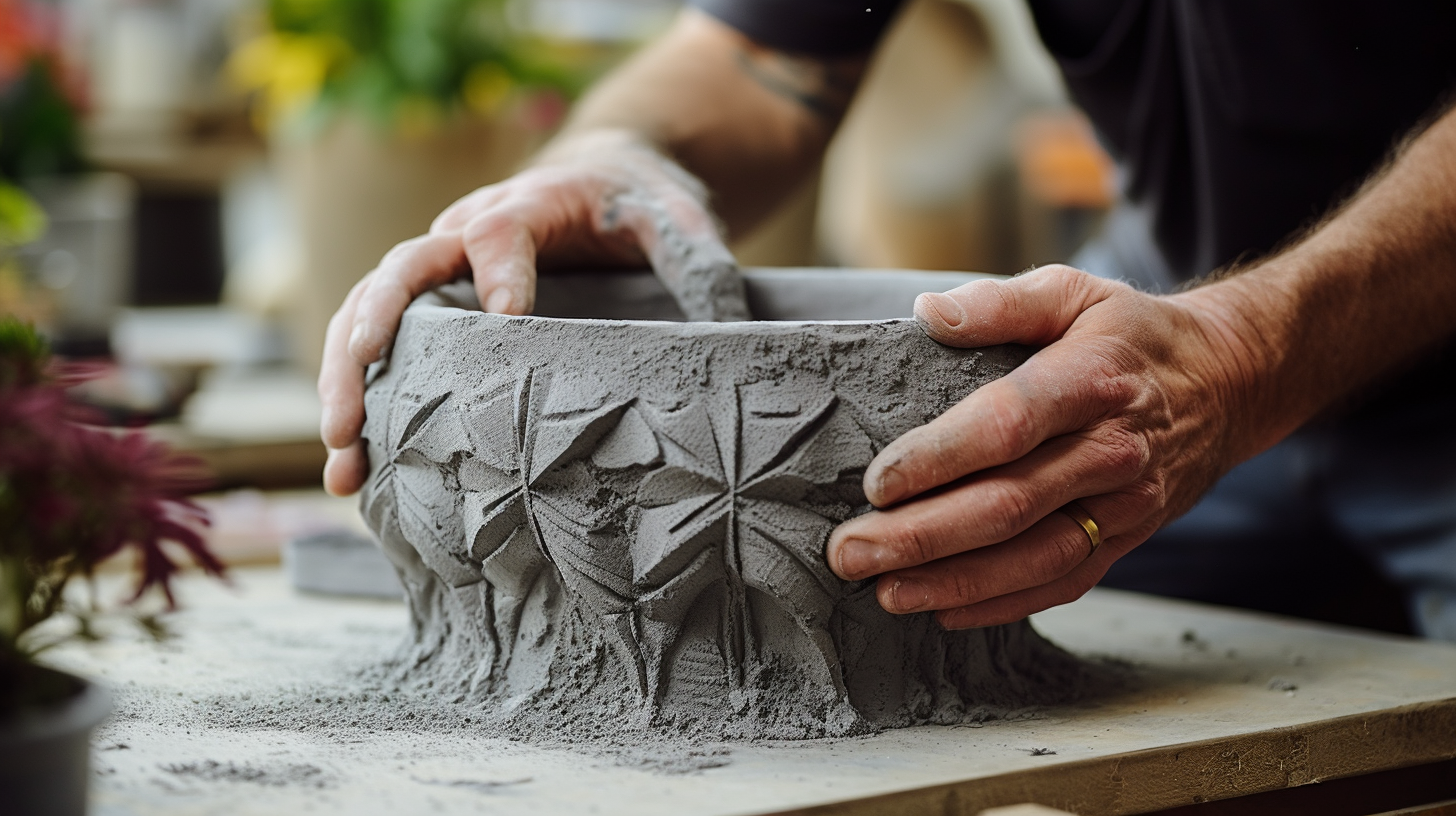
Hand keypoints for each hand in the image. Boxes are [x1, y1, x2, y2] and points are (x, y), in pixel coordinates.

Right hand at [318, 131, 747, 495]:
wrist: (600, 179)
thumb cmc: (635, 203)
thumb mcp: (675, 218)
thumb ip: (695, 260)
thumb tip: (725, 327)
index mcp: (528, 206)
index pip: (498, 232)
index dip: (498, 274)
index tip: (506, 324)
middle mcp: (466, 233)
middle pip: (400, 274)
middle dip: (371, 342)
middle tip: (354, 412)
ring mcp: (444, 271)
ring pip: (371, 314)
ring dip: (347, 384)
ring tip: (341, 460)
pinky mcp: (438, 306)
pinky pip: (384, 344)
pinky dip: (363, 398)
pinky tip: (354, 470)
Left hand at [825, 265, 1263, 627]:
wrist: (1228, 383)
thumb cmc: (1132, 335)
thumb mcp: (1075, 292)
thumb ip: (1001, 303)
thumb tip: (928, 313)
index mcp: (1092, 380)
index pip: (1007, 426)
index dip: (939, 458)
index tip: (877, 482)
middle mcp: (1111, 451)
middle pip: (1009, 504)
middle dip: (921, 536)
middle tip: (849, 551)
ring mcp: (1124, 504)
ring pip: (1032, 558)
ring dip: (953, 583)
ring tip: (884, 591)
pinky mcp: (1128, 539)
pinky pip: (1062, 583)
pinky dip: (1001, 604)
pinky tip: (942, 611)